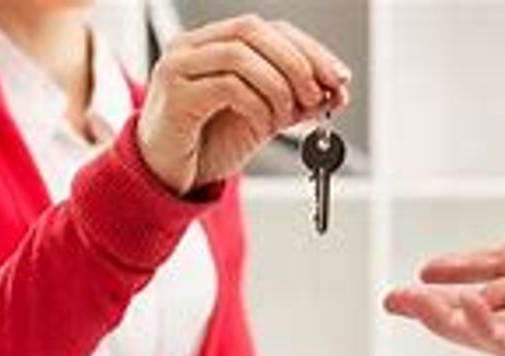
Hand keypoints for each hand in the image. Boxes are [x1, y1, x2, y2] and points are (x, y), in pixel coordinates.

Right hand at [138, 14, 350, 194]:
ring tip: (287, 116)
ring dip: (278, 85)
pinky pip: (226, 86)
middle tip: (318, 95)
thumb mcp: (260, 118)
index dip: (309, 50)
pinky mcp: (175, 96)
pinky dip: (256, 105)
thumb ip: (291, 102)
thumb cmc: (206, 145)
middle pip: (253, 30)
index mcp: (213, 44)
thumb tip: (333, 93)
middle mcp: (191, 47)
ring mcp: (178, 67)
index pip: (269, 30)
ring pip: (240, 54)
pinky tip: (263, 124)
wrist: (166, 177)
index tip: (338, 77)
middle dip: (297, 62)